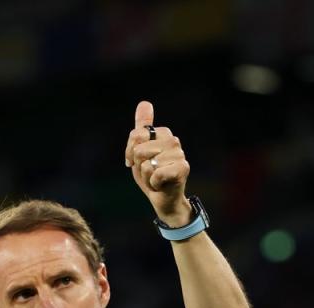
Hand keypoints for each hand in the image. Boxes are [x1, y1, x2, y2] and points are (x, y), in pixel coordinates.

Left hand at [124, 100, 191, 225]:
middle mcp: (173, 140)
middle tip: (150, 172)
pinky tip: (162, 185)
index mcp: (163, 133)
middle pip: (139, 150)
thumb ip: (140, 129)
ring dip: (147, 176)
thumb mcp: (139, 152)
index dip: (131, 153)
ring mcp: (179, 154)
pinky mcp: (182, 169)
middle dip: (139, 166)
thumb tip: (145, 102)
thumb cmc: (151, 175)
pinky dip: (154, 183)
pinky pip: (156, 174)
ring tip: (156, 179)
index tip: (138, 162)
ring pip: (146, 164)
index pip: (136, 135)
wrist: (163, 199)